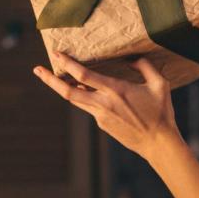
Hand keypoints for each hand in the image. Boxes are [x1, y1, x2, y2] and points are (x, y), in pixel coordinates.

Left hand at [32, 51, 179, 161]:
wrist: (158, 143)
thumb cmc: (161, 113)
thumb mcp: (159, 84)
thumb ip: (145, 66)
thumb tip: (133, 57)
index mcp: (115, 90)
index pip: (83, 74)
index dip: (67, 63)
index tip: (56, 53)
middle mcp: (103, 104)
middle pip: (68, 91)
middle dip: (50, 80)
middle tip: (37, 69)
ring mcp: (100, 116)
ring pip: (75, 100)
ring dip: (63, 88)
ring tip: (53, 77)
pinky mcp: (102, 125)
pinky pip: (89, 107)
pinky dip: (84, 96)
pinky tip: (85, 89)